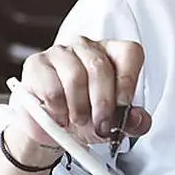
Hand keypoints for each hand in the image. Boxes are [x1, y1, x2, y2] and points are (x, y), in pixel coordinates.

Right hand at [9, 38, 151, 157]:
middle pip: (100, 67)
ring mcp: (60, 52)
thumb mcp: (115, 123)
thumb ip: (135, 122)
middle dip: (102, 102)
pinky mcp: (36, 64)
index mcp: (113, 54)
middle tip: (101, 125)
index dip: (128, 79)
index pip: (129, 53)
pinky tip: (60, 116)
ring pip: (75, 77)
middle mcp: (87, 47)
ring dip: (79, 108)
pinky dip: (58, 110)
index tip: (124, 103)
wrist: (52, 127)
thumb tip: (138, 118)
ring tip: (78, 120)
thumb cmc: (88, 116)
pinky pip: (51, 88)